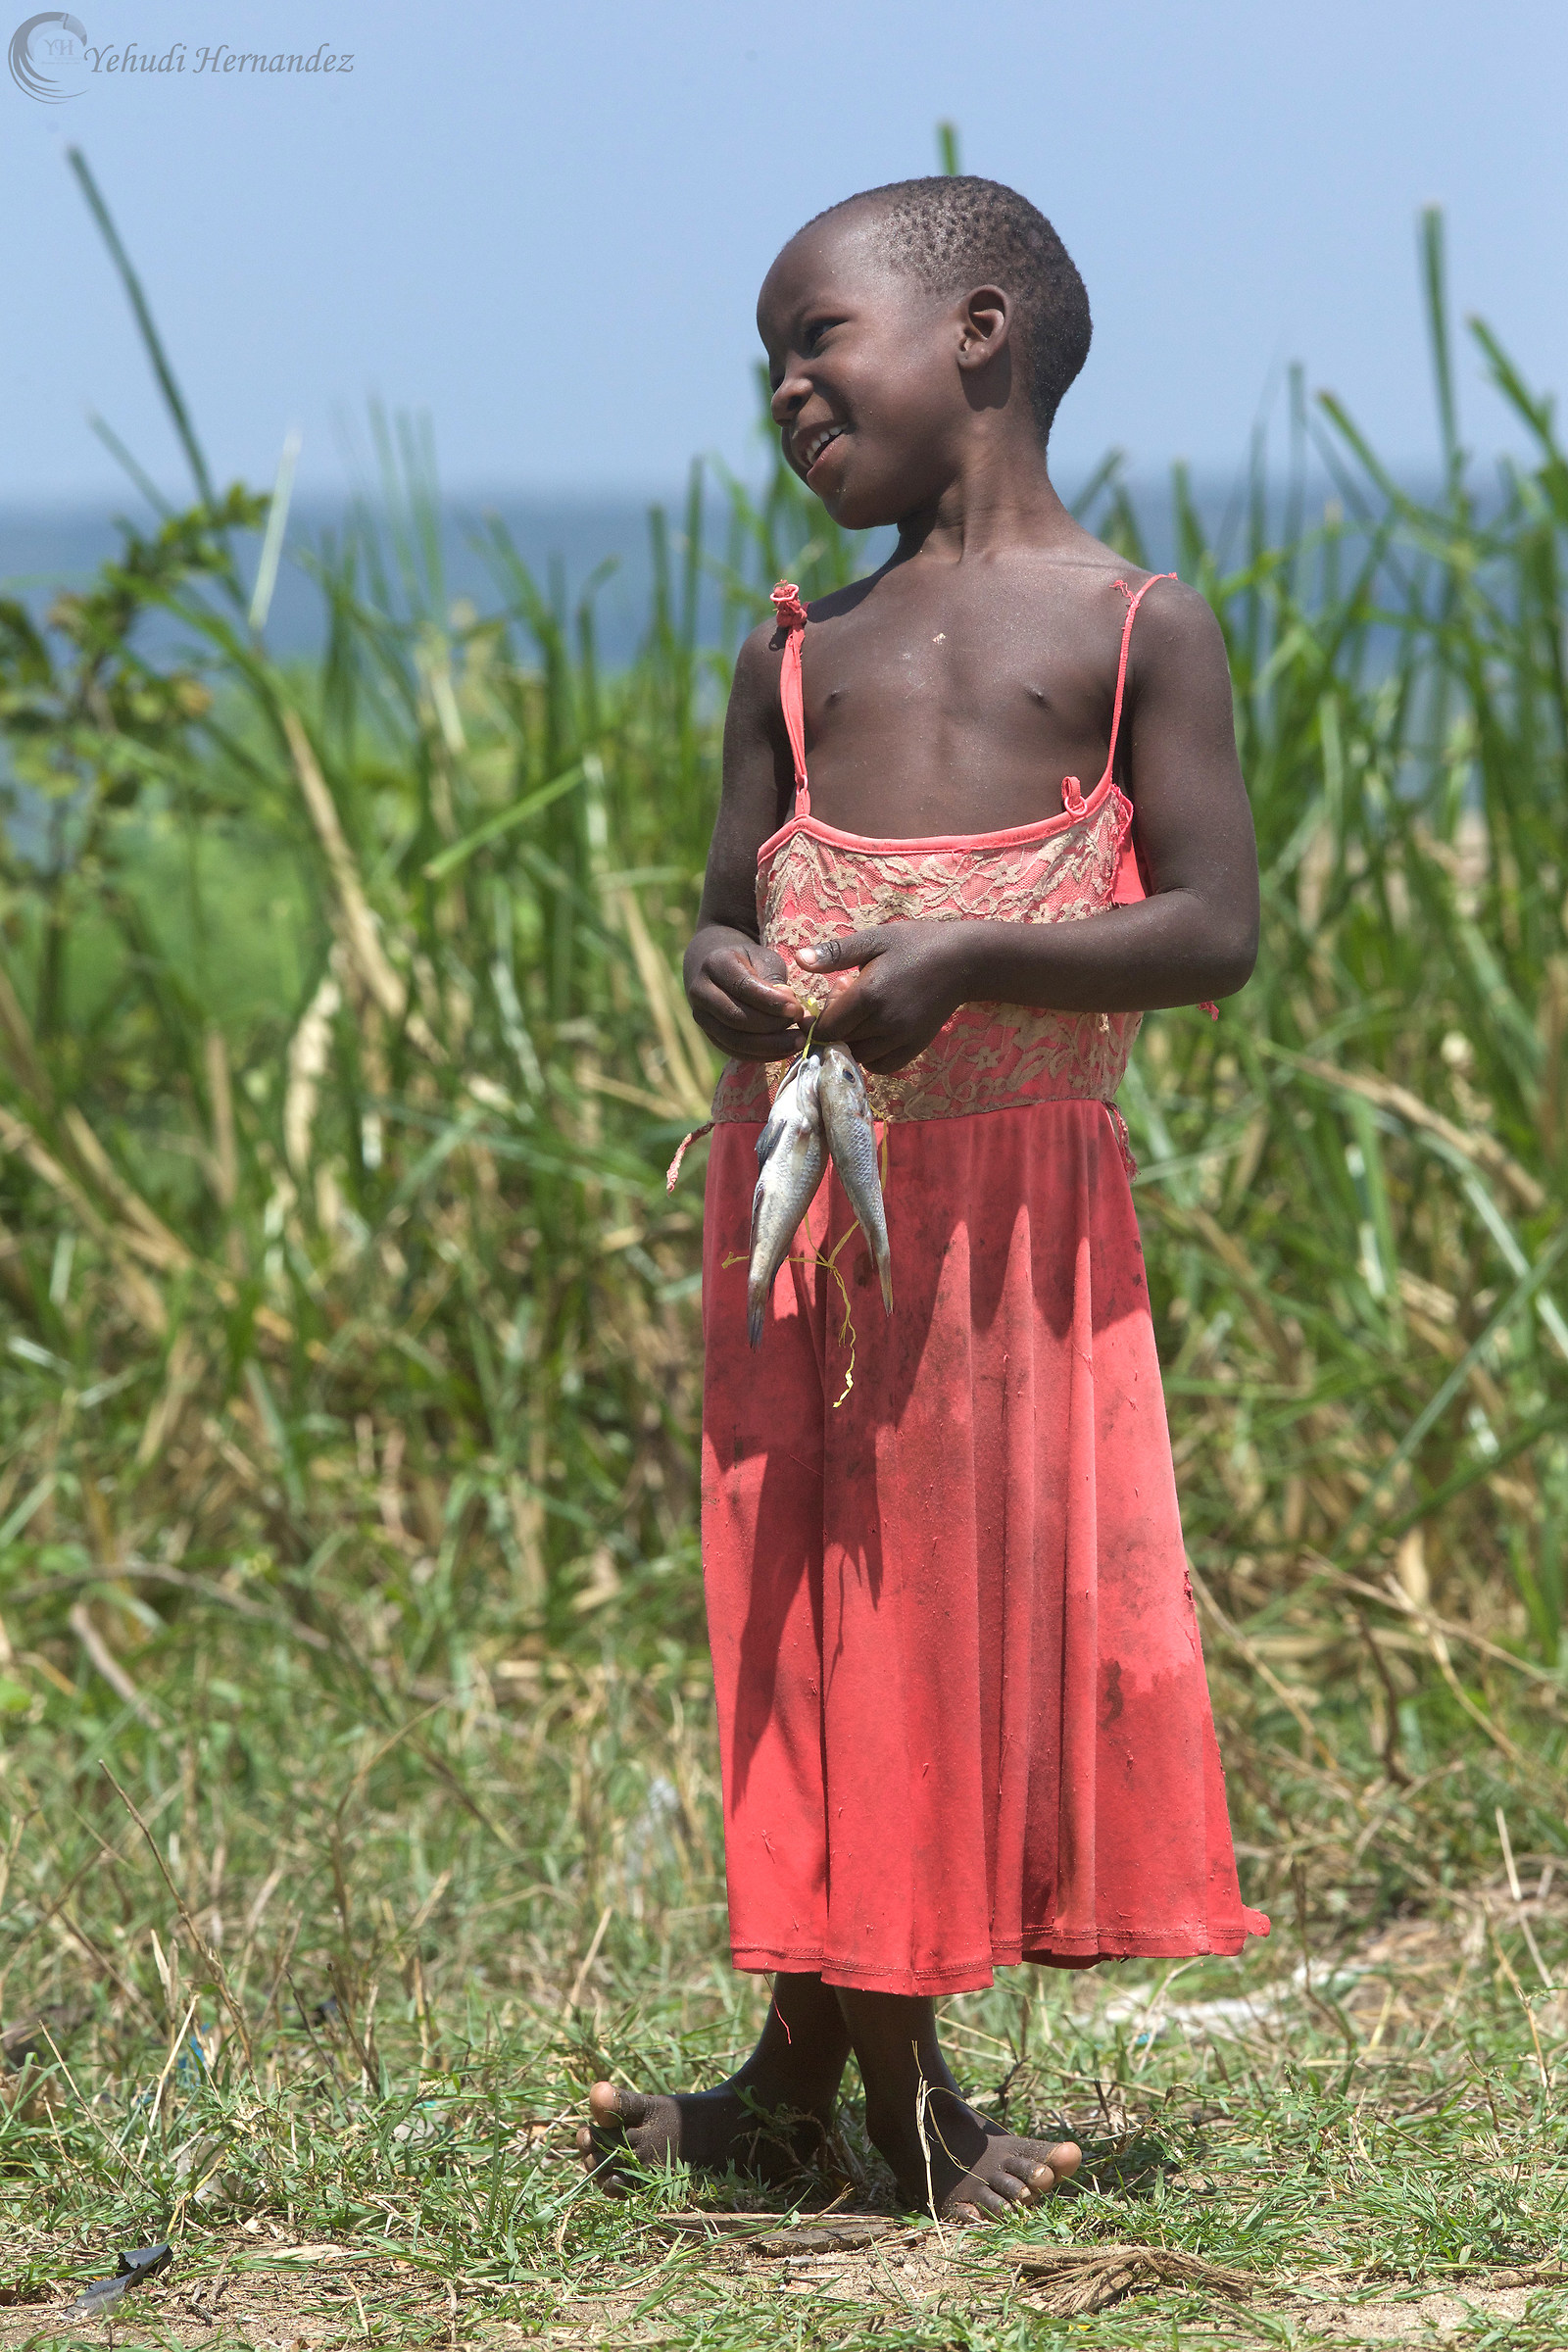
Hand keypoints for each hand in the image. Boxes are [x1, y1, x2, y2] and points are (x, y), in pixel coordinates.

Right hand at [685, 935, 805, 1061]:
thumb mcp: (765, 960)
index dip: (771, 1001)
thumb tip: (791, 1011)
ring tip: (797, 1041)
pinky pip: (735, 1052)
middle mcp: (701, 991)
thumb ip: (775, 981)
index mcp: (715, 964)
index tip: (796, 1009)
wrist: (723, 973)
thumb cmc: (751, 963)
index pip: (743, 986)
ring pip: (734, 1040)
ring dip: (769, 1045)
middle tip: (799, 1026)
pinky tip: (784, 1050)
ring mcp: (702, 1017)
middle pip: (735, 1017)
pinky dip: (762, 1055)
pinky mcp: (710, 1036)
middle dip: (772, 1025)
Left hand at [797, 923, 972, 1072]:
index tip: (825, 1001)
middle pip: (839, 1044)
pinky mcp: (915, 1047)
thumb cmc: (916, 944)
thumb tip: (799, 960)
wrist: (963, 961)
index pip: (825, 1029)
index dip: (817, 1021)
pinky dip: (871, 1056)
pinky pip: (882, 1066)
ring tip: (863, 1015)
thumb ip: (835, 953)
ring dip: (851, 1042)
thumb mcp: (874, 939)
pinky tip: (874, 1033)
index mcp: (868, 995)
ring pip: (859, 1057)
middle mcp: (884, 1023)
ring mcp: (901, 1038)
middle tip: (848, 1000)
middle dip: (834, 1027)